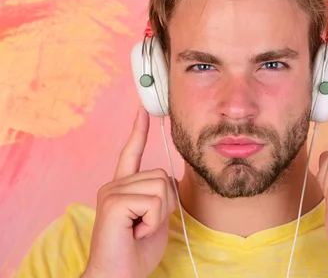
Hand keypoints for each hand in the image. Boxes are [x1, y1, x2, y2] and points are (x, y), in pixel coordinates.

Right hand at [83, 107, 175, 277]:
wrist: (118, 277)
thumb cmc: (136, 252)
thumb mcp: (156, 219)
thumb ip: (161, 197)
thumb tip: (171, 181)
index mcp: (123, 187)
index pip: (131, 153)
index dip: (139, 131)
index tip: (144, 110)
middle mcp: (114, 185)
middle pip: (163, 175)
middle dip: (166, 204)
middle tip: (145, 225)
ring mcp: (112, 192)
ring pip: (162, 187)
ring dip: (160, 214)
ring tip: (140, 229)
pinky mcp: (114, 202)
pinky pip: (154, 201)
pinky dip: (153, 221)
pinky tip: (136, 232)